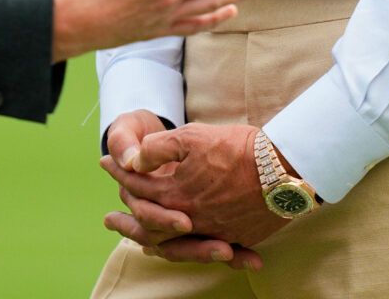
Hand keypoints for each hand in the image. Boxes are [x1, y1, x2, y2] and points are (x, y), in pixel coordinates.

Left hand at [101, 123, 287, 256]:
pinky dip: (189, 250)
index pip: (137, 185)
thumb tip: (134, 160)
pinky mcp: (236, 236)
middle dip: (126, 221)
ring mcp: (213, 232)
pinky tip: (185, 247)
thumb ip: (158, 150)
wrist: (284, 169)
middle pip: (149, 226)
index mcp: (175, 194)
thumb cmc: (237, 148)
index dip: (119, 171)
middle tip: (108, 221)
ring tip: (139, 242)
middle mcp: (190, 220)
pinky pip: (206, 249)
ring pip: (175, 244)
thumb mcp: (192, 137)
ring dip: (153, 241)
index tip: (104, 162)